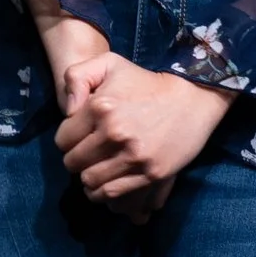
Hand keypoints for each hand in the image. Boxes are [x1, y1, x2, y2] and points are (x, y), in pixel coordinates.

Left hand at [55, 53, 230, 206]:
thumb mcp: (108, 63)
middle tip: (88, 155)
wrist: (192, 97)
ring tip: (95, 171)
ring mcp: (133, 155)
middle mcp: (114, 132)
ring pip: (90, 182)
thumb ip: (76, 77)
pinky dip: (103, 193)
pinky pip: (113, 193)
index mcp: (100, 107)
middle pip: (74, 163)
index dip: (68, 140)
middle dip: (76, 161)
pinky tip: (105, 185)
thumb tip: (68, 111)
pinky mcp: (150, 173)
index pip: (63, 140)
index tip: (79, 138)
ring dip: (88, 179)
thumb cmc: (146, 81)